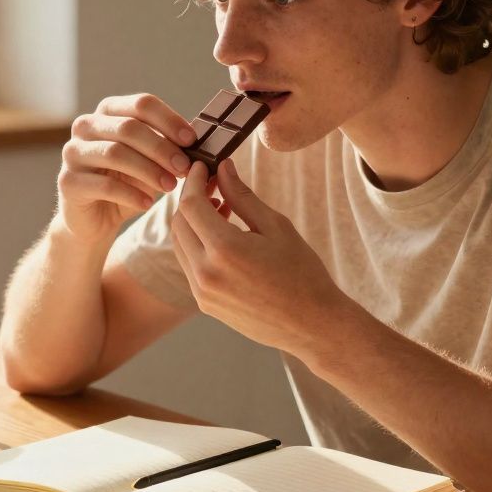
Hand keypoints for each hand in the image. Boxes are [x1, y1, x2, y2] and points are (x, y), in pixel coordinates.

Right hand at [56, 93, 195, 242]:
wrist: (95, 219)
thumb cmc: (127, 182)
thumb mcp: (151, 160)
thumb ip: (168, 146)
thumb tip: (200, 140)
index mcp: (108, 112)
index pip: (141, 104)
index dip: (169, 120)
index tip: (192, 140)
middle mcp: (86, 126)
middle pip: (129, 128)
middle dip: (162, 148)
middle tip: (184, 168)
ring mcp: (73, 153)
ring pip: (115, 153)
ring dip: (149, 170)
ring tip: (170, 187)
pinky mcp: (68, 182)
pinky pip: (104, 184)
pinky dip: (131, 194)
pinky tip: (147, 204)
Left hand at [171, 160, 357, 355]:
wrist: (312, 324)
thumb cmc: (302, 272)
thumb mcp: (275, 226)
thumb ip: (242, 196)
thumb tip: (223, 168)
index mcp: (224, 249)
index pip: (191, 204)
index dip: (194, 181)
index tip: (202, 167)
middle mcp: (205, 272)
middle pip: (179, 223)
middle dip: (191, 199)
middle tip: (212, 184)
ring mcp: (202, 292)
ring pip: (180, 244)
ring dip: (191, 222)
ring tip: (220, 209)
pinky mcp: (205, 304)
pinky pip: (188, 265)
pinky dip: (196, 244)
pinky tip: (221, 237)